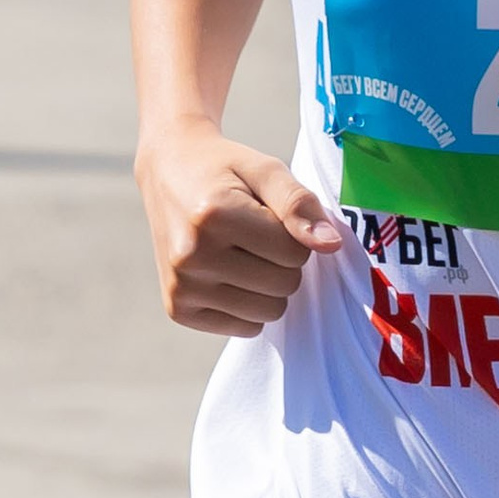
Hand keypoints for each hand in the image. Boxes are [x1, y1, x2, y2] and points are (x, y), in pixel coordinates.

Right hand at [136, 124, 343, 332]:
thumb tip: (330, 245)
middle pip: (284, 285)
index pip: (294, 252)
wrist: (168, 172)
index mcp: (214, 215)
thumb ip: (299, 204)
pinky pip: (245, 327)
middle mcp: (192, 255)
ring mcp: (182, 286)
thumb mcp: (265, 170)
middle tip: (254, 234)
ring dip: (268, 286)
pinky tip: (227, 274)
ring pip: (269, 312)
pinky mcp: (178, 309)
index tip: (269, 215)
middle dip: (282, 261)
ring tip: (241, 253)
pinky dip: (248, 305)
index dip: (293, 234)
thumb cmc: (224, 170)